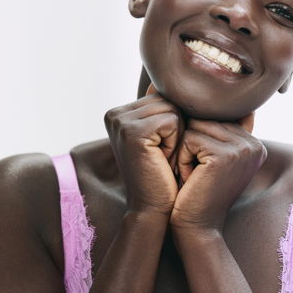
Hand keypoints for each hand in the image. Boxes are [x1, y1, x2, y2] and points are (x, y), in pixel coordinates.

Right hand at [104, 84, 184, 215]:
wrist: (154, 209)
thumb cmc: (164, 176)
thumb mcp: (163, 138)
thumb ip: (162, 109)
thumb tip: (164, 83)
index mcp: (119, 113)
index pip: (162, 96)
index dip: (173, 123)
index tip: (160, 150)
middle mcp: (115, 114)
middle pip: (168, 99)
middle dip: (176, 128)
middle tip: (163, 156)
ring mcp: (120, 122)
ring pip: (172, 108)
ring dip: (178, 135)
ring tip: (163, 157)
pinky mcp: (132, 132)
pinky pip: (173, 120)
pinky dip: (176, 141)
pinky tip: (163, 159)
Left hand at [170, 113, 266, 231]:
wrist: (196, 228)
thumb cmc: (197, 193)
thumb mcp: (211, 158)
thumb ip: (217, 129)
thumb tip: (199, 93)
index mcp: (255, 143)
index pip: (216, 116)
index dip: (199, 139)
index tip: (204, 169)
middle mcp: (255, 144)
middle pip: (206, 118)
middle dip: (192, 143)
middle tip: (198, 174)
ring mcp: (243, 149)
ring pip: (196, 125)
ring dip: (186, 150)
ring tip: (195, 175)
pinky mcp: (225, 155)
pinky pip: (189, 138)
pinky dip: (182, 158)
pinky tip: (191, 179)